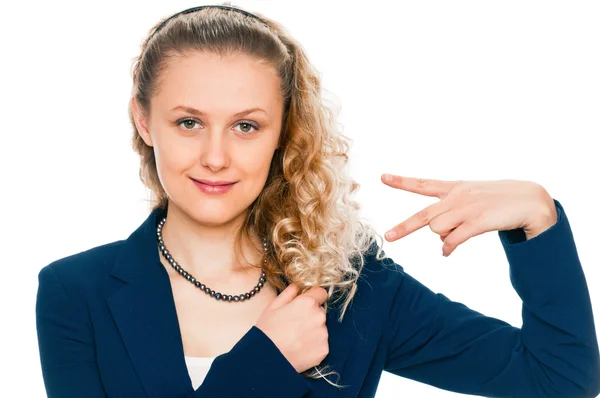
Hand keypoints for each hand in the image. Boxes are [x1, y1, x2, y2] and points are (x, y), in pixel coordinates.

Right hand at [255, 283, 328, 372]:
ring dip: (313, 331)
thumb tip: (297, 287)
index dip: (313, 298)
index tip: (305, 305)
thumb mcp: (273, 307)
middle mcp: (319, 316)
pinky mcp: (324, 350)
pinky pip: (322, 344)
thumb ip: (288, 293)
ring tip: (296, 339)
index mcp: (307, 302)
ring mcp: (323, 334)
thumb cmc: (267, 331)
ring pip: (322, 328)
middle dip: (311, 315)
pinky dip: (314, 346)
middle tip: (296, 325)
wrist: (266, 358)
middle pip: (320, 311)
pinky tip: (300, 348)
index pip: (321, 293)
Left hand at [381, 175, 557, 255]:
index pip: (423, 184)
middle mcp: (456, 197)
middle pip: (423, 216)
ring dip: (445, 238)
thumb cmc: (497, 202)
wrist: (529, 199)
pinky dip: (449, 248)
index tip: (382, 177)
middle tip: (388, 236)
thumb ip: (452, 218)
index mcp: (454, 188)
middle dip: (404, 227)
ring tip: (460, 233)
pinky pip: (453, 240)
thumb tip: (441, 242)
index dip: (402, 182)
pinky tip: (448, 252)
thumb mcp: (472, 202)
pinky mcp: (477, 221)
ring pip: (438, 230)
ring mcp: (466, 209)